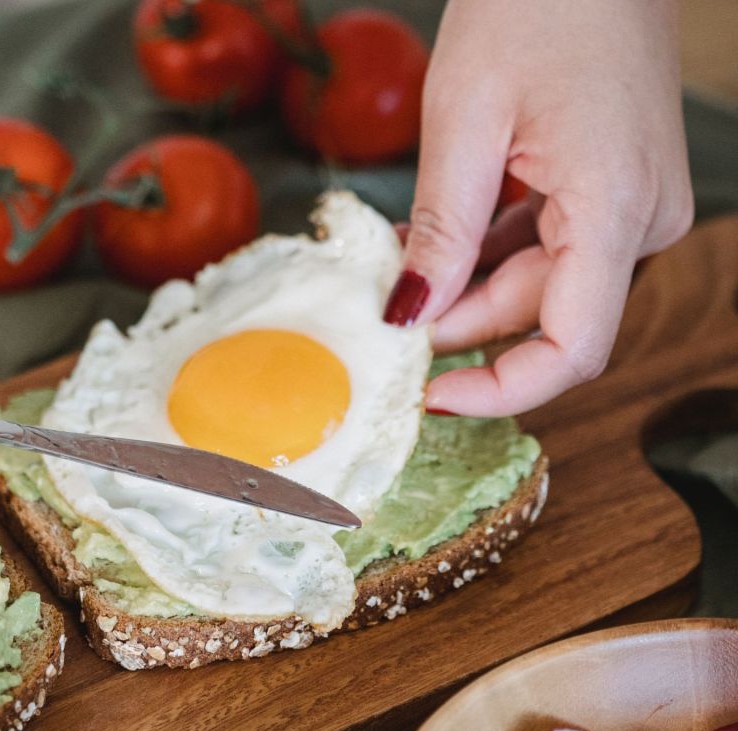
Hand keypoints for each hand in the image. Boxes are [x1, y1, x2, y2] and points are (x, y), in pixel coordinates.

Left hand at [385, 0, 692, 415]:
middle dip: (457, 320)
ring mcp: (632, 204)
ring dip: (464, 283)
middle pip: (541, 315)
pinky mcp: (611, 189)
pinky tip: (435, 235)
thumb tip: (410, 317)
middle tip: (383, 307)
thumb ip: (442, 233)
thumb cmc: (538, 3)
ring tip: (400, 256)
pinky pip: (546, 245)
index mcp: (616, 207)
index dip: (502, 389)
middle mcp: (641, 217)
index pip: (574, 348)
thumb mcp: (465, 121)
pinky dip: (486, 252)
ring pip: (538, 284)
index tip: (432, 397)